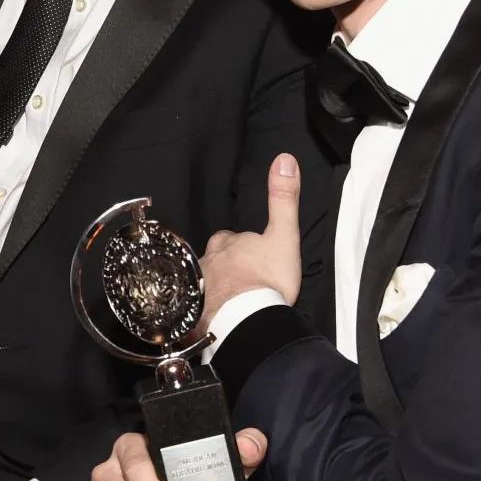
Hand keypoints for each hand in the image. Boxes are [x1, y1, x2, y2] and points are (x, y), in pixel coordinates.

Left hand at [200, 153, 303, 322]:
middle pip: (213, 261)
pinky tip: (220, 319)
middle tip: (241, 279)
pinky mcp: (196, 314)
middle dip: (225, 267)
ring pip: (205, 283)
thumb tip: (284, 159)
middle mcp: (209, 263)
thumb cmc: (268, 279)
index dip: (238, 245)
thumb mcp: (283, 235)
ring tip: (232, 301)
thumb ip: (283, 199)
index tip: (250, 255)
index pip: (228, 238)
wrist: (250, 320)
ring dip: (217, 289)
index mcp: (228, 244)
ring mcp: (200, 289)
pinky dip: (208, 312)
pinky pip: (199, 311)